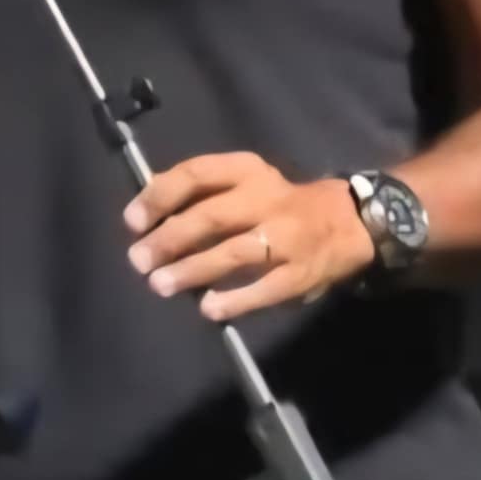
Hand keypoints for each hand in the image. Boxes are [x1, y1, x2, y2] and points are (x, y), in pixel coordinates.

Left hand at [122, 152, 376, 321]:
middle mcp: (267, 199)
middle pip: (211, 216)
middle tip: (138, 260)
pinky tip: (208, 308)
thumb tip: (148, 216)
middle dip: (169, 239)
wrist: (348, 222)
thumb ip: (204, 193)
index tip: (132, 220)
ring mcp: (287, 237)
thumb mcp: (246, 182)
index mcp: (247, 170)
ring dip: (193, 270)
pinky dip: (235, 300)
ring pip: (234, 253)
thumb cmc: (278, 203)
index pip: (196, 174)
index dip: (160, 196)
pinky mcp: (301, 273)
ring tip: (160, 284)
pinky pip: (265, 288)